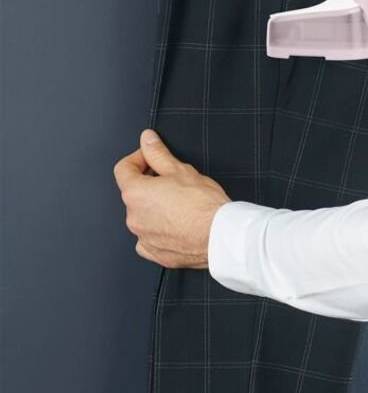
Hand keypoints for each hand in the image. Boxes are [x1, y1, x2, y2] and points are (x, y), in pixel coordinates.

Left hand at [113, 129, 230, 268]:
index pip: (123, 169)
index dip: (138, 158)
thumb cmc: (204, 206)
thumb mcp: (181, 170)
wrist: (219, 235)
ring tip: (181, 203)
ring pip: (143, 215)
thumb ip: (158, 153)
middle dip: (150, 183)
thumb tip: (147, 140)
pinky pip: (150, 237)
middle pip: (135, 193)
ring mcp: (142, 237)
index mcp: (136, 194)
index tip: (151, 157)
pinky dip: (160, 229)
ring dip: (156, 207)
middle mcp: (133, 217)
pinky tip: (178, 223)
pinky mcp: (154, 253)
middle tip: (174, 180)